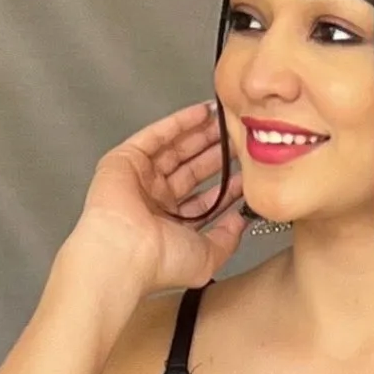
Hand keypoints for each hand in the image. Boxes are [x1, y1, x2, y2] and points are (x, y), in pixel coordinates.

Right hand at [66, 100, 247, 300]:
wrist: (125, 252)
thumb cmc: (160, 262)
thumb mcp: (208, 257)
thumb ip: (227, 238)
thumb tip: (241, 221)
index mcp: (171, 226)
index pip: (205, 199)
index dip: (228, 184)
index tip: (248, 170)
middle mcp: (154, 201)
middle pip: (192, 168)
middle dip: (216, 153)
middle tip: (239, 137)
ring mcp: (139, 178)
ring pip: (176, 149)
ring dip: (201, 133)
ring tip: (226, 119)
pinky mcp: (125, 160)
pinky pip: (156, 136)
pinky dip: (178, 122)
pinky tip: (202, 112)